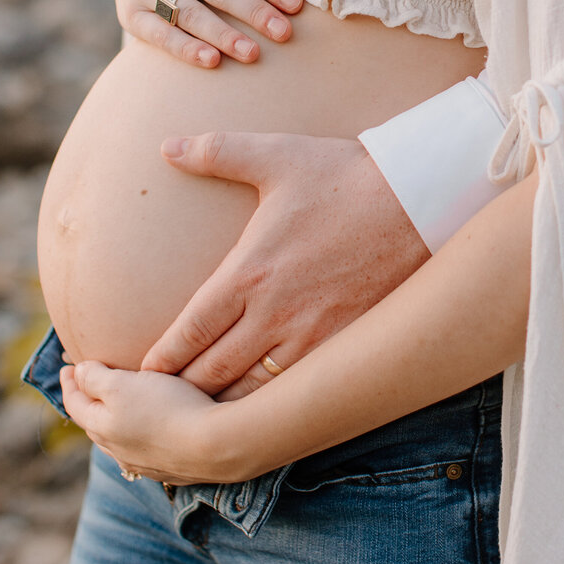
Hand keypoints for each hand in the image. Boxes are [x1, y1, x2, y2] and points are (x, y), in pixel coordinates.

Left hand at [59, 361, 240, 484]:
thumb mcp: (123, 384)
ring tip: (117, 410)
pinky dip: (139, 436)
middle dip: (88, 403)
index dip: (69, 382)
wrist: (215, 444)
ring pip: (119, 441)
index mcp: (101, 428)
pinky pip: (145, 452)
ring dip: (114, 423)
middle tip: (87, 385)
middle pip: (94, 425)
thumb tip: (78, 372)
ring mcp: (144, 464)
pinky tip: (150, 433)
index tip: (67, 367)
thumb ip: (95, 377)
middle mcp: (118, 451)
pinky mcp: (171, 469)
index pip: (75, 403)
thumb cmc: (167, 407)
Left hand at [141, 133, 428, 396]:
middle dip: (181, 393)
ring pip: (253, 393)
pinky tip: (264, 412)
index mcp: (249, 273)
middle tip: (160, 404)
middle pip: (212, 373)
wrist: (421, 199)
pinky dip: (273, 406)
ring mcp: (312, 336)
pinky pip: (298, 390)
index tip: (142, 375)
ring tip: (203, 418)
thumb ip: (217, 152)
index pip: (189, 332)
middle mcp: (274, 314)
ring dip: (224, 407)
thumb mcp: (278, 156)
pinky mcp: (345, 345)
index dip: (161, 360)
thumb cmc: (347, 176)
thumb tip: (168, 145)